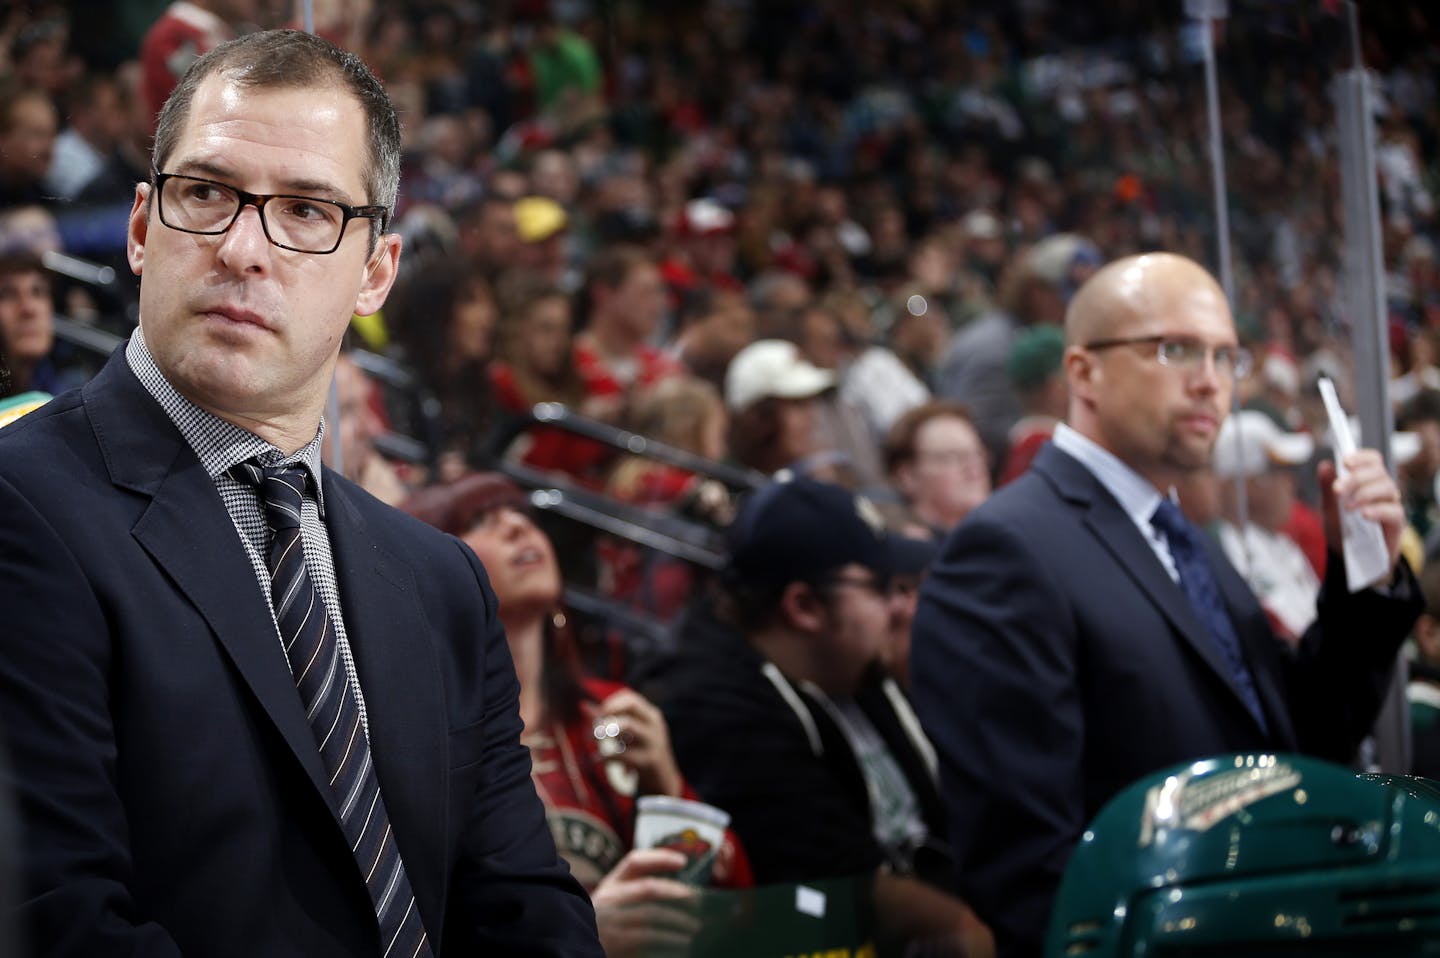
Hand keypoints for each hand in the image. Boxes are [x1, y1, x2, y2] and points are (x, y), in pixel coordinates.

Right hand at [592, 849, 700, 957]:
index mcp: (611, 884)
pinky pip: (649, 938)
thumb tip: (681, 889)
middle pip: (647, 887)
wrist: (579, 947)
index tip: (683, 861)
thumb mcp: (615, 901)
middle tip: (696, 899)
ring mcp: (612, 920)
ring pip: (651, 914)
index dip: (659, 857)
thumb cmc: (606, 924)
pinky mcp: (617, 942)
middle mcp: (609, 898)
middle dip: (675, 892)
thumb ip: (636, 890)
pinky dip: (669, 940)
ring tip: (693, 927)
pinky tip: (682, 944)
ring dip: (677, 921)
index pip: (634, 861)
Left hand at [596, 689, 683, 797]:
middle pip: (631, 705)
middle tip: (595, 725)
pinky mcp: (649, 760)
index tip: (599, 715)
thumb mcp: (628, 734)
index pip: (630, 697)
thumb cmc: (641, 752)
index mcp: (650, 715)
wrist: (662, 780)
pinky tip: (597, 759)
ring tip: (591, 738)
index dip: (611, 702)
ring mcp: (654, 741)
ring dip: (607, 729)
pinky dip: (606, 756)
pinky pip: (624, 754)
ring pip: (629, 725)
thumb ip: (608, 720)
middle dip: (609, 711)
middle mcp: (654, 724)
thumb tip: (582, 705)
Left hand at [1319, 449, 1405, 574]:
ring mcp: (1391, 505)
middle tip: (1337, 490)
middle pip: (1378, 472)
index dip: (1361, 457)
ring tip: (1347, 507)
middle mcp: (1382, 489)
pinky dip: (1378, 510)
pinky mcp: (1397, 523)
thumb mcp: (1329, 508)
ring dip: (1365, 493)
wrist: (1348, 557)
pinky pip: (1394, 511)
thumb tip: (1325, 465)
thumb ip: (1327, 487)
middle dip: (1356, 478)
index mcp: (1367, 481)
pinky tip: (1364, 514)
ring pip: (1388, 488)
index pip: (1373, 460)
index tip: (1345, 461)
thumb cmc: (1342, 529)